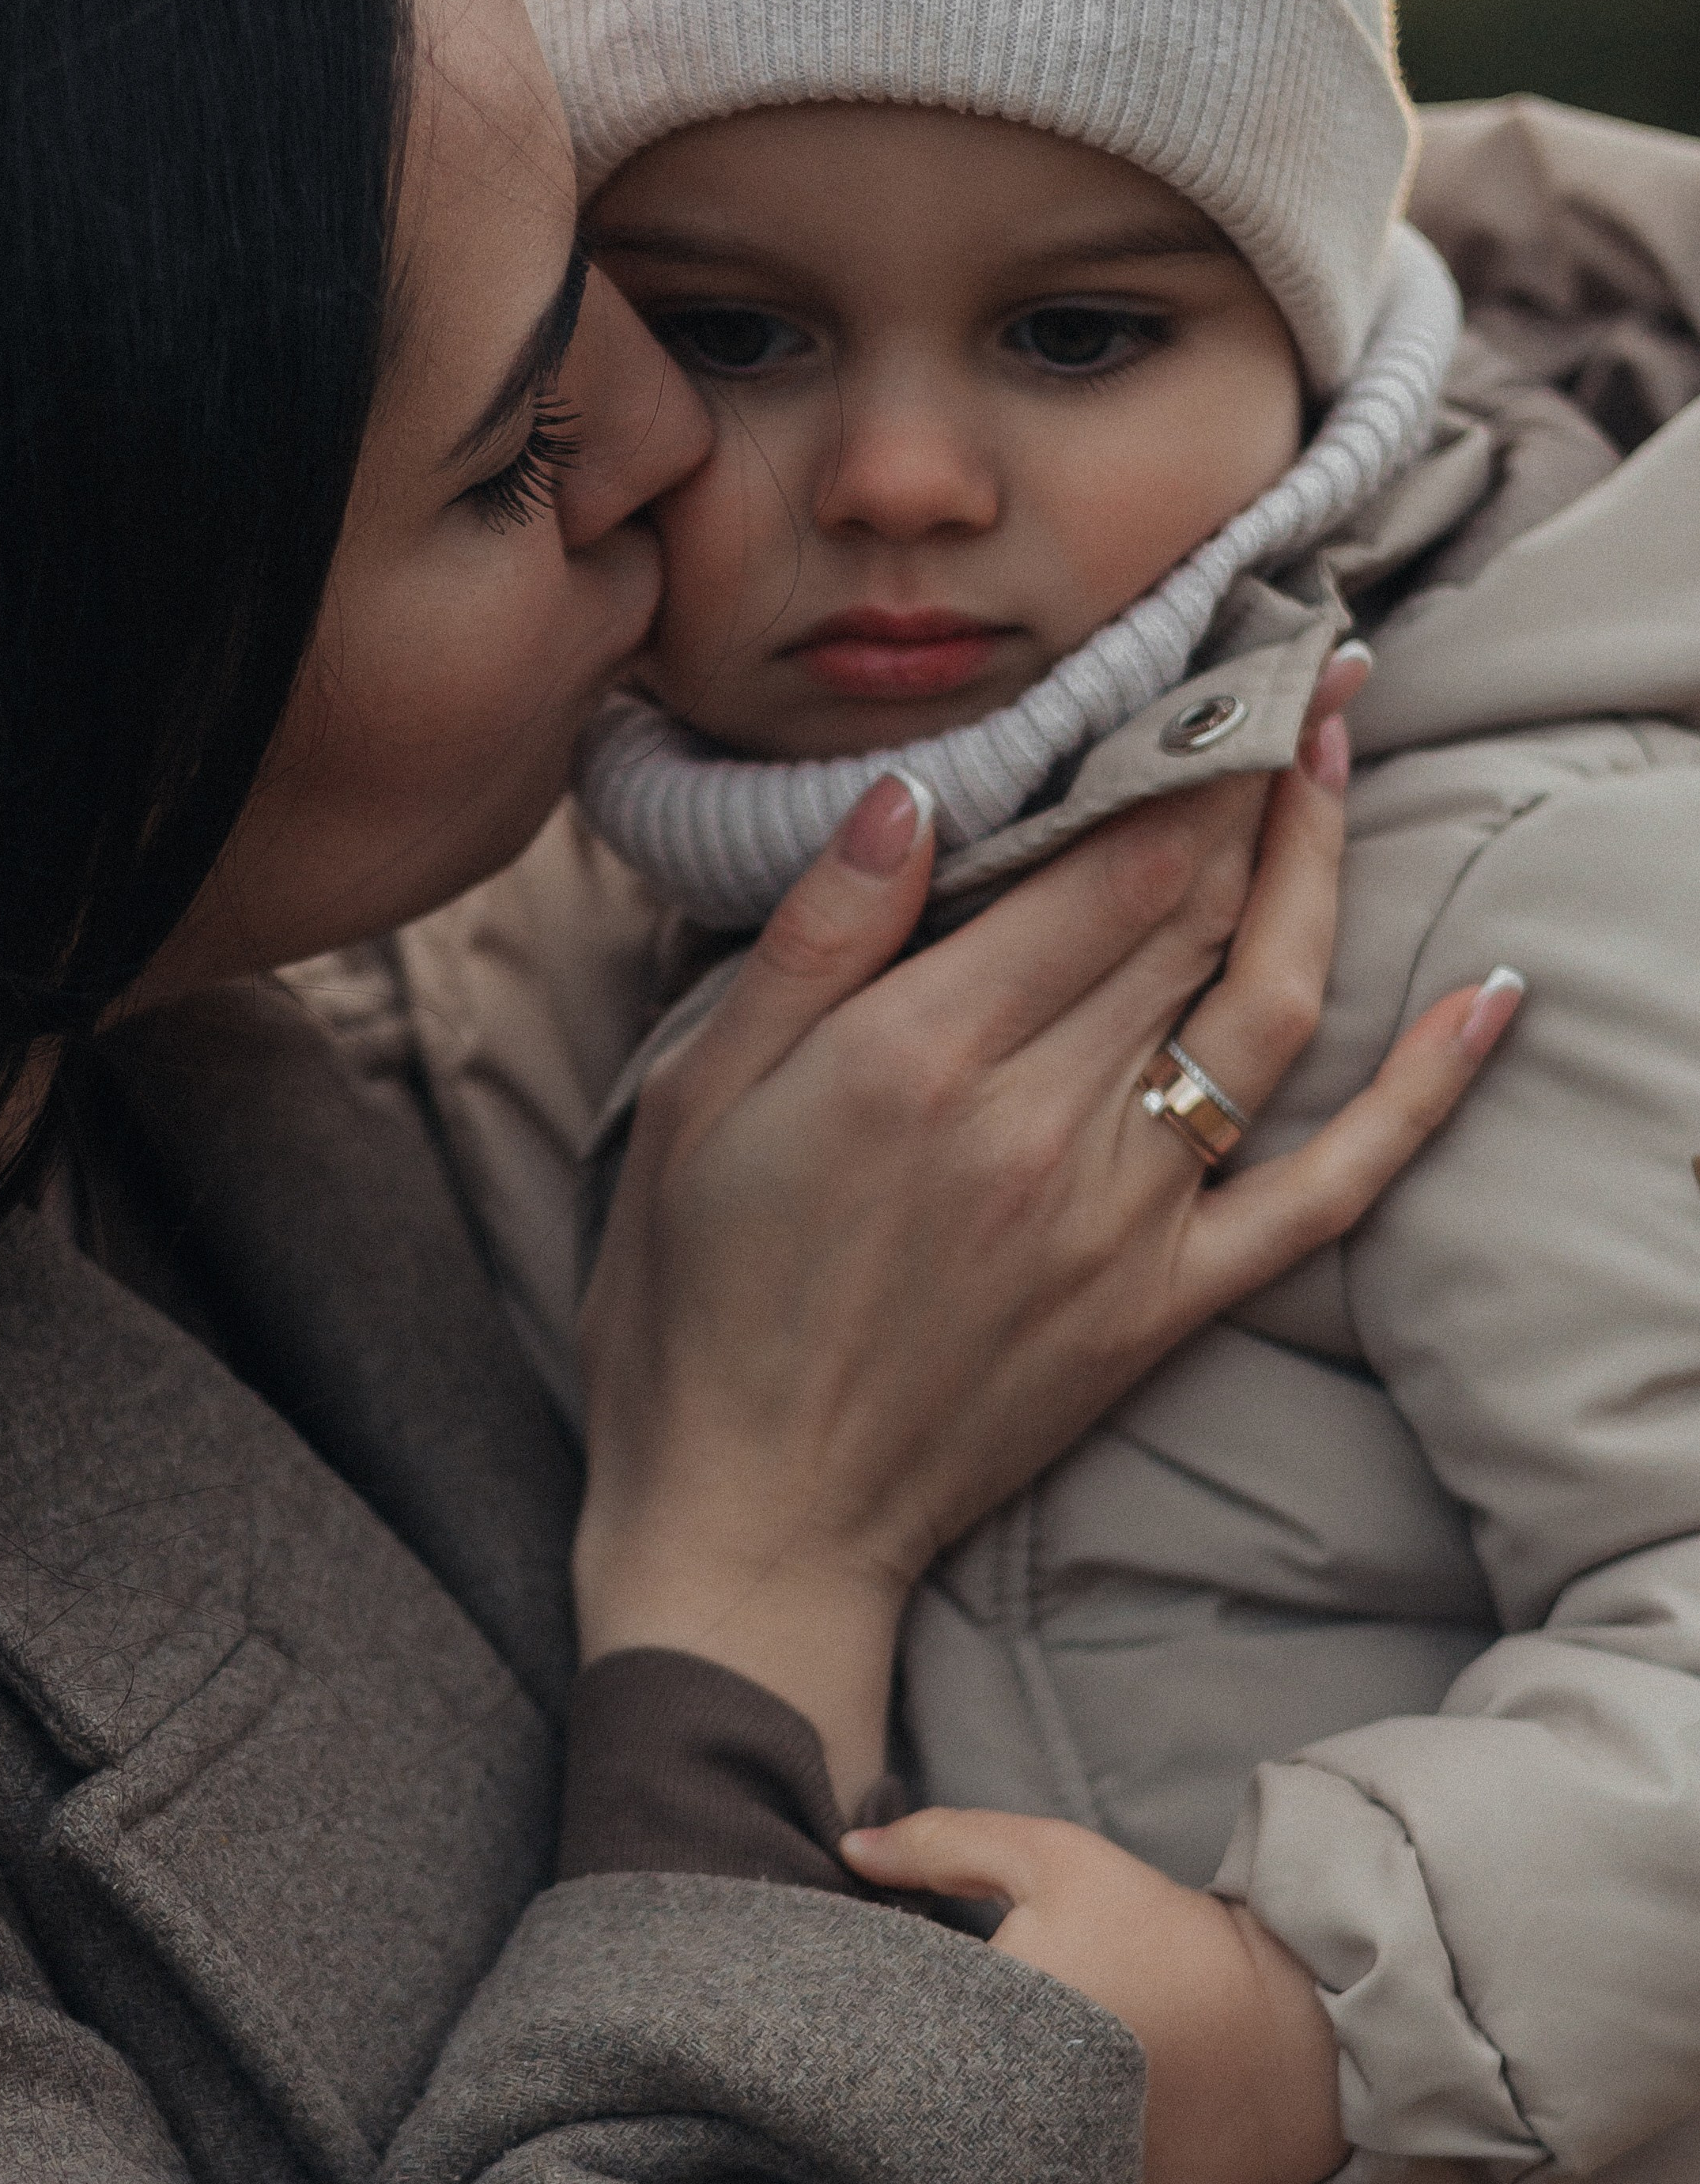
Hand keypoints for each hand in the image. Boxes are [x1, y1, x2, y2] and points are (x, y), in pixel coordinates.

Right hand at [575, 655, 1523, 1802]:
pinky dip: (1420, 1094)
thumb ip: (813, 942)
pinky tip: (1487, 1001)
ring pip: (1270, 1007)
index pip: (1101, 862)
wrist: (756, 1521)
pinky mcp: (1169, 1301)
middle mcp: (1043, 1123)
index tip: (1221, 662)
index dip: (1179, 749)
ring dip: (1321, 871)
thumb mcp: (696, 1100)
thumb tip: (911, 794)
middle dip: (1254, 774)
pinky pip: (1331, 1187)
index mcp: (920, 1056)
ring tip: (1345, 759)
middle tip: (1304, 667)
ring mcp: (1125, 1217)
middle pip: (1192, 909)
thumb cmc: (698, 1301)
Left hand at [840, 1808, 1346, 2183]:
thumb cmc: (1163, 1935)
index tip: (842, 1996)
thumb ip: (946, 1844)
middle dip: (874, 2083)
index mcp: (997, 2021)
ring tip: (931, 2094)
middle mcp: (1017, 2121)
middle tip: (866, 2050)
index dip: (844, 2015)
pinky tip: (988, 2142)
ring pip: (941, 2176)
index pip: (870, 2031)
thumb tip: (848, 1847)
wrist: (1286, 2040)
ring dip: (920, 2142)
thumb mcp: (1055, 1860)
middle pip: (893, 2114)